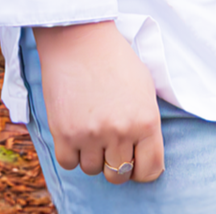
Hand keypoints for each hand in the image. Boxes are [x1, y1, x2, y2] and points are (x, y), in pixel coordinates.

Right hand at [33, 21, 164, 183]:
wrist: (80, 39)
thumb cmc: (115, 59)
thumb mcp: (144, 87)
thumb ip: (147, 122)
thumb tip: (146, 152)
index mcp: (146, 120)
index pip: (151, 170)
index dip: (142, 169)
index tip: (135, 161)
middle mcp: (121, 131)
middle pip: (120, 175)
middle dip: (116, 163)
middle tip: (109, 142)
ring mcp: (92, 134)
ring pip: (92, 169)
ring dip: (91, 154)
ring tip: (91, 125)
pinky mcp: (65, 134)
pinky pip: (69, 164)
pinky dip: (71, 152)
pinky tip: (75, 129)